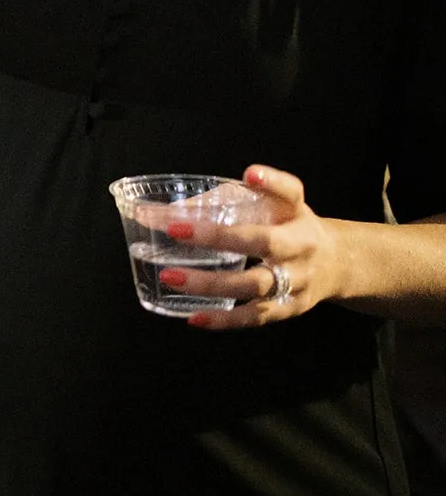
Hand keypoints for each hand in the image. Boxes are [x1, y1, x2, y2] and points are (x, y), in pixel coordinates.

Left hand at [157, 165, 346, 329]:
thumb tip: (159, 209)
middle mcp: (301, 246)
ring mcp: (298, 280)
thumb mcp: (273, 204)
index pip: (289, 192)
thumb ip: (228, 198)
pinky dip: (225, 320)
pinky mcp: (289, 308)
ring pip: (256, 285)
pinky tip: (194, 318)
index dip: (270, 182)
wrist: (336, 265)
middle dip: (219, 237)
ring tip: (170, 277)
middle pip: (264, 242)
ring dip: (211, 283)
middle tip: (175, 231)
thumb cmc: (288, 226)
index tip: (249, 175)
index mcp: (297, 214)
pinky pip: (255, 317)